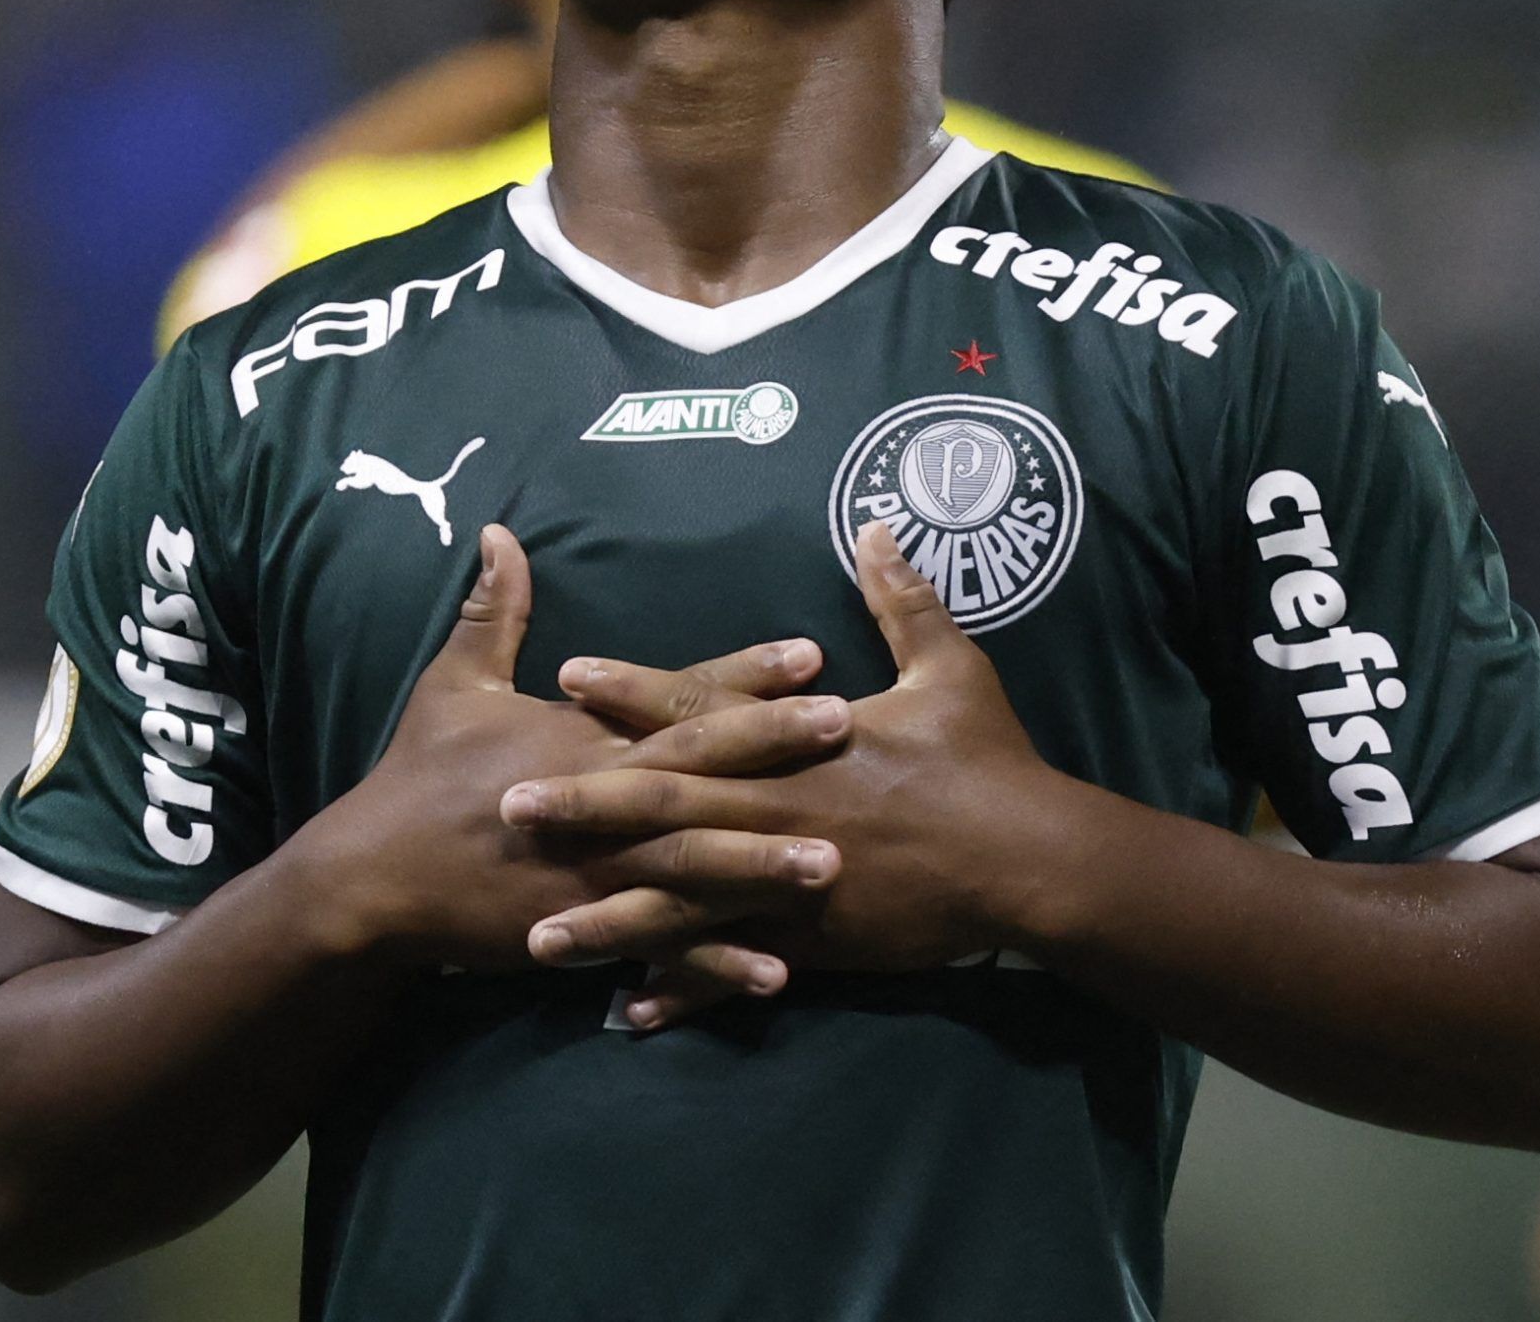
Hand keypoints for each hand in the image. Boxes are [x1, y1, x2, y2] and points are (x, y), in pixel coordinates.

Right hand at [291, 524, 851, 999]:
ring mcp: (594, 869)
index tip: (809, 652)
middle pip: (699, 769)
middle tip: (851, 728)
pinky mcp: (584, 929)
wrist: (373, 879)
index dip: (743, 673)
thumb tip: (502, 531)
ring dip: (763, 865)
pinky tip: (780, 972)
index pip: (676, 696)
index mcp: (580, 735)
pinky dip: (717, 964)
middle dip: (775, 749)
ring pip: (692, 865)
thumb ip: (493, 610)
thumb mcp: (454, 683)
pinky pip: (662, 949)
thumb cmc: (418, 774)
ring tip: (834, 864)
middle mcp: (598, 798)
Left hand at [512, 519, 1061, 1025]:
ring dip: (607, 918)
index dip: (634, 692)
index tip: (568, 676)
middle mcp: (777, 811)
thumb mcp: (950, 669)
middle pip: (663, 806)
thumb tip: (875, 526)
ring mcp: (787, 882)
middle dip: (583, 805)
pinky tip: (628, 1013)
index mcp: (799, 743)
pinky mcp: (811, 939)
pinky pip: (732, 968)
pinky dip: (682, 990)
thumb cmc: (990, 762)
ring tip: (535, 936)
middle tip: (507, 804)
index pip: (701, 709)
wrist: (1031, 863)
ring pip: (681, 903)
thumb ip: (901, 600)